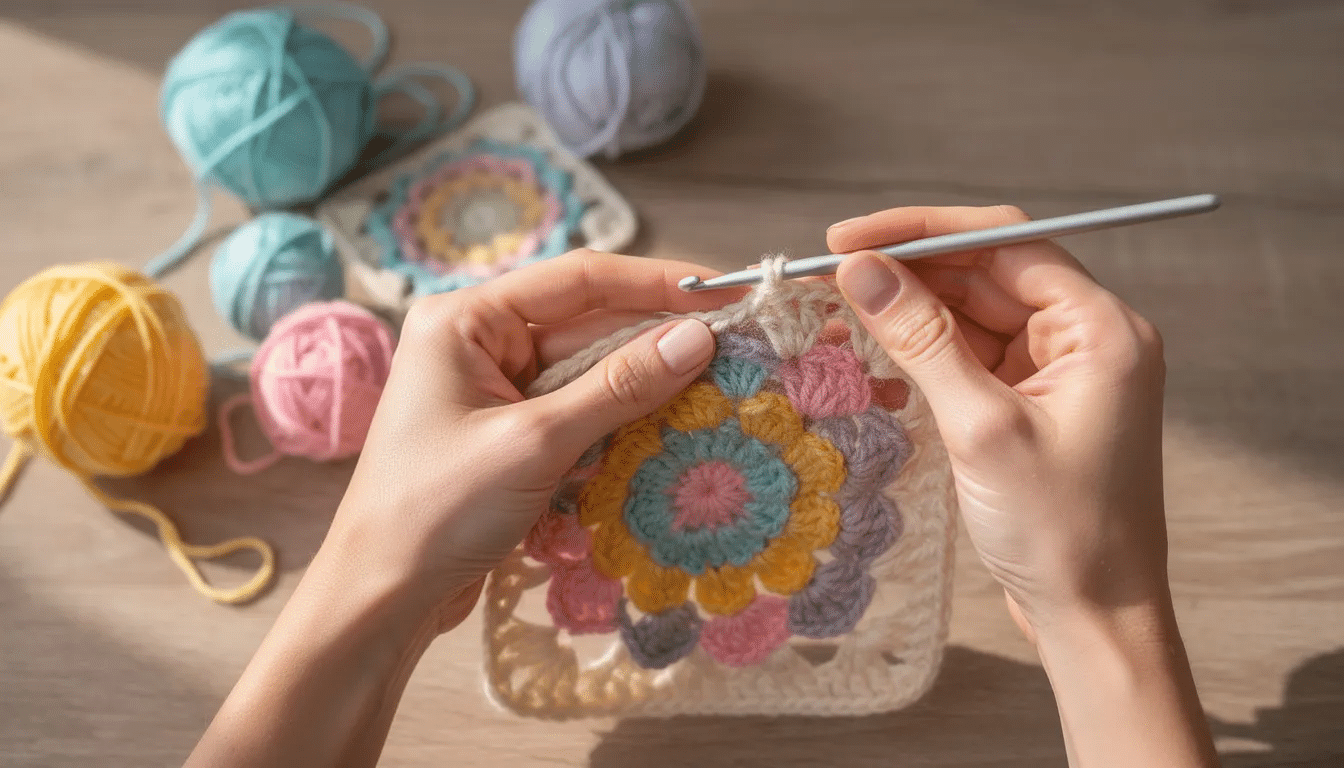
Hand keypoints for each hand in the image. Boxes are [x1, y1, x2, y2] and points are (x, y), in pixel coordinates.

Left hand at [330, 250, 738, 631]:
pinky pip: (581, 413)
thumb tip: (697, 337)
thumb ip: (619, 387)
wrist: (381, 599)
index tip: (723, 288)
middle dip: (658, 337)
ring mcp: (496, 392)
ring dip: (646, 384)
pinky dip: (622, 422)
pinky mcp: (512, 437)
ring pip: (591, 373)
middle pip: (589, 324)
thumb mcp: (534, 444)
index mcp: (465, 321)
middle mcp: (479, 345)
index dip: (657, 281)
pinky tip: (671, 427)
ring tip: (719, 384)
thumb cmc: (435, 512)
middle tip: (737, 341)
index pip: (578, 280)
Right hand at [831, 206, 1218, 767]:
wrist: (1094, 617)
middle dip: (907, 272)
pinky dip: (923, 355)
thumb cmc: (1060, 531)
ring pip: (972, 315)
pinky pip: (971, 357)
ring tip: (836, 317)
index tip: (848, 238)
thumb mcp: (981, 427)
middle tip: (827, 277)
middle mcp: (1086, 337)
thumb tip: (861, 269)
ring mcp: (1059, 371)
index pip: (1005, 243)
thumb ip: (921, 339)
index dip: (922, 231)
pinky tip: (873, 361)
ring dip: (908, 314)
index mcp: (1100, 328)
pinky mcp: (1033, 403)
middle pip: (985, 274)